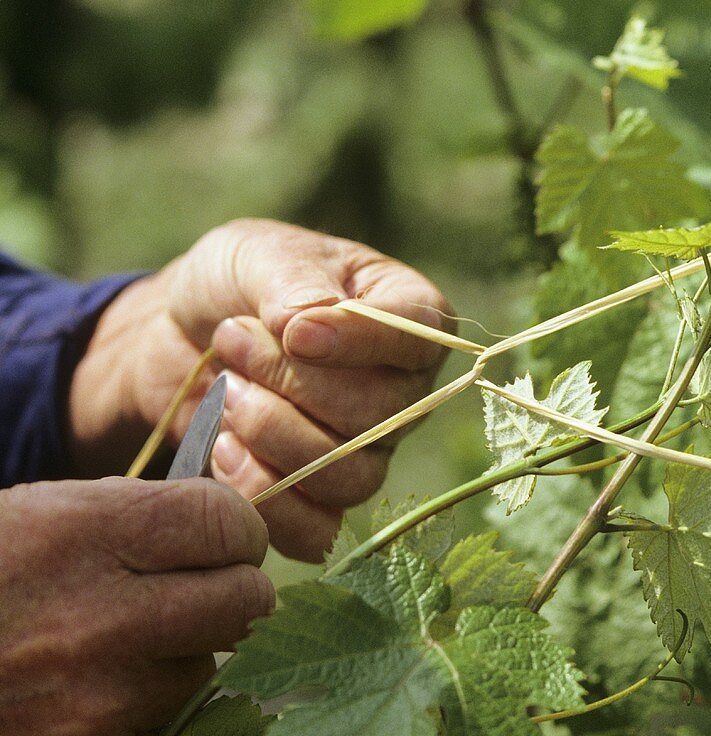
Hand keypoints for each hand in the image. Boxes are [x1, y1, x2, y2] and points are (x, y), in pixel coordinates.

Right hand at [0, 477, 271, 734]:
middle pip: (247, 599)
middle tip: (199, 582)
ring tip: (127, 632)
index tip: (220, 533)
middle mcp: (103, 617)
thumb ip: (146, 515)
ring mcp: (98, 695)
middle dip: (233, 586)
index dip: (234, 527)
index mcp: (90, 535)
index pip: (229, 525)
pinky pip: (168, 712)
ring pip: (210, 662)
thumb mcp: (50, 512)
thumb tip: (229, 526)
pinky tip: (106, 673)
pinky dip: (151, 693)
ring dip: (188, 646)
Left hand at [68, 219, 451, 560]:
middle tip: (233, 341)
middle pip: (379, 415)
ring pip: (349, 476)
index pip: (419, 336)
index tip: (294, 332)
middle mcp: (404, 390)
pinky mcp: (319, 497)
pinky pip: (317, 531)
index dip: (361, 342)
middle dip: (292, 383)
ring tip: (224, 392)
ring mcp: (367, 450)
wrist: (179, 336)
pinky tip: (223, 450)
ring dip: (273, 436)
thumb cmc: (236, 284)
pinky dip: (263, 497)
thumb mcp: (257, 253)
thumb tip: (307, 324)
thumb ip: (292, 279)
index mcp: (408, 315)